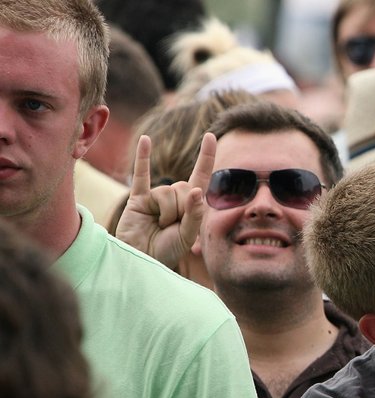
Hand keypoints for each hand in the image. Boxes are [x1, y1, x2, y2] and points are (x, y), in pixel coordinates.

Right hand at [115, 133, 214, 267]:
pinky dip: (143, 157)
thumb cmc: (167, 250)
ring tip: (158, 225)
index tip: (210, 136)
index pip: (202, 176)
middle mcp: (175, 197)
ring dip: (165, 211)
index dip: (207, 157)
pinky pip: (141, 175)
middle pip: (184, 188)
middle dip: (180, 209)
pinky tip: (146, 140)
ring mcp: (156, 196)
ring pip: (167, 191)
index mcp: (191, 205)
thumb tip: (196, 190)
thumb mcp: (187, 235)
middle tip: (171, 226)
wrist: (142, 258)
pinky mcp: (138, 198)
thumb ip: (194, 214)